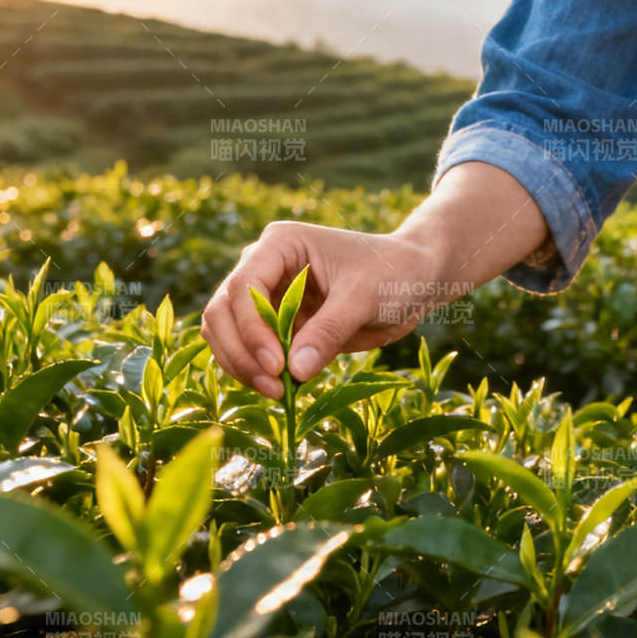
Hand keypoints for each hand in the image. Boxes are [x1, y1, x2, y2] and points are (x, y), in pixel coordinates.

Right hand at [201, 222, 446, 397]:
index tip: (277, 365)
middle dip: (241, 352)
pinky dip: (256, 373)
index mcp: (281, 244)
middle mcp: (264, 267)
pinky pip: (250, 352)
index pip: (243, 286)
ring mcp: (267, 297)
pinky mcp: (277, 325)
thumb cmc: (393, 272)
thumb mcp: (365, 297)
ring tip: (279, 392)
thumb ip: (330, 331)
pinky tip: (283, 389)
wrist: (414, 279)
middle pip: (222, 312)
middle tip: (274, 387)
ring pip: (225, 335)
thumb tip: (295, 371)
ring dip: (242, 366)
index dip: (252, 328)